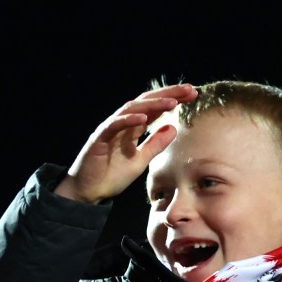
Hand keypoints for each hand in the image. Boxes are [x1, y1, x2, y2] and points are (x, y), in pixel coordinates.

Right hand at [55, 83, 197, 203]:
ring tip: (172, 102)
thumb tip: (174, 129)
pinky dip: (128, 120)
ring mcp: (109, 129)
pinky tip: (144, 118)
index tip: (193, 94)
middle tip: (189, 90)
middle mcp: (122, 123)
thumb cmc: (112, 175)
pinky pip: (113, 125)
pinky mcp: (98, 139)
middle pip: (146, 102)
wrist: (88, 191)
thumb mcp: (141, 160)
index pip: (155, 108)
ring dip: (153, 104)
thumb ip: (156, 145)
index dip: (173, 99)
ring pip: (131, 109)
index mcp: (133, 127)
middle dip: (168, 94)